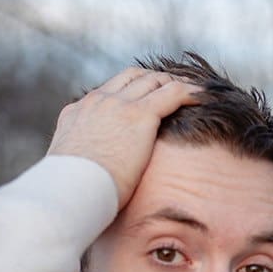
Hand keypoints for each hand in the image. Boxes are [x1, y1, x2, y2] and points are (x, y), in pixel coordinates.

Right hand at [47, 68, 201, 207]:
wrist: (68, 190)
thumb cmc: (67, 193)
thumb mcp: (68, 173)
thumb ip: (80, 167)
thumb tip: (85, 182)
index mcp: (77, 113)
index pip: (108, 92)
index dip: (131, 91)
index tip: (146, 100)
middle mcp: (98, 102)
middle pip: (132, 77)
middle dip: (156, 80)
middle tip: (175, 90)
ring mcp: (119, 105)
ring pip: (154, 80)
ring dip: (174, 83)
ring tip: (195, 92)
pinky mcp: (139, 116)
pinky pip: (173, 93)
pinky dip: (191, 91)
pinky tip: (205, 97)